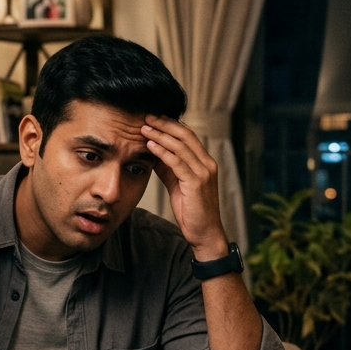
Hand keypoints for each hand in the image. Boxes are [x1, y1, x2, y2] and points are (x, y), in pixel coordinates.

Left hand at [142, 116, 227, 259]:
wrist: (204, 233)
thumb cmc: (191, 210)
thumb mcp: (177, 184)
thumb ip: (169, 168)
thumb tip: (153, 152)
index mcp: (204, 162)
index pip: (188, 136)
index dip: (170, 125)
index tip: (153, 118)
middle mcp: (207, 164)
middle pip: (185, 135)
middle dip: (164, 124)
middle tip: (146, 117)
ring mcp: (203, 172)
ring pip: (180, 146)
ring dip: (160, 135)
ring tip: (144, 128)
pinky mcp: (196, 183)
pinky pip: (177, 162)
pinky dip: (162, 152)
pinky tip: (150, 145)